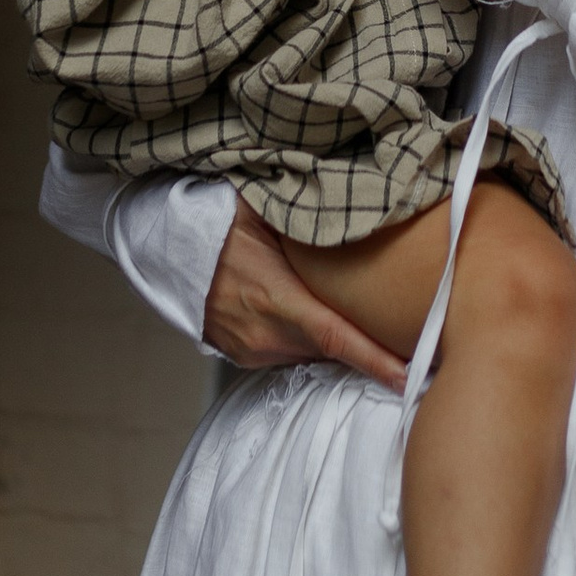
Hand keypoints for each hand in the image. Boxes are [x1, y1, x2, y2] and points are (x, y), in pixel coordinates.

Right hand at [203, 199, 406, 389]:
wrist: (164, 251)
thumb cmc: (214, 223)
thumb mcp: (261, 207)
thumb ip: (306, 209)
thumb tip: (353, 197)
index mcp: (274, 298)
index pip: (337, 337)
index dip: (376, 361)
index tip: (411, 377)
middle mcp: (265, 334)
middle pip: (333, 350)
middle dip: (368, 347)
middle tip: (406, 334)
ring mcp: (253, 350)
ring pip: (312, 353)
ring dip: (335, 341)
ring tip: (361, 318)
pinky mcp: (244, 356)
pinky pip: (290, 352)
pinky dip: (307, 339)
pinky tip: (313, 315)